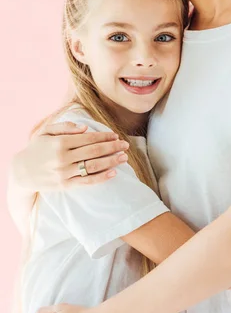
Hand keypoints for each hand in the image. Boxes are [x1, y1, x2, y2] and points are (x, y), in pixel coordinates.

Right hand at [14, 122, 129, 191]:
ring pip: (93, 166)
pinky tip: (113, 173)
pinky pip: (87, 181)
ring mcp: (65, 173)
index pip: (88, 139)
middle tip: (125, 145)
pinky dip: (101, 177)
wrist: (22, 172)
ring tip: (124, 157)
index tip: (115, 135)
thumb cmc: (37, 148)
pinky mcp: (65, 185)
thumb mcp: (46, 132)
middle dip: (112, 147)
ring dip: (111, 161)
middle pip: (94, 152)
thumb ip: (65, 127)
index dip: (104, 137)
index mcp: (60, 142)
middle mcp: (63, 158)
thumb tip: (85, 127)